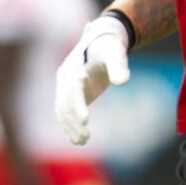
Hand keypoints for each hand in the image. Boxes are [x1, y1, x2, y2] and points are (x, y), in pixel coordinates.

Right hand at [55, 15, 130, 146]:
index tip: (86, 120)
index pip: (72, 89)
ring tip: (82, 142)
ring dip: (70, 127)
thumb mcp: (116, 52)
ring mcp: (64, 87)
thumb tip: (122, 81)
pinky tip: (77, 140)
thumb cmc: (109, 47)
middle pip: (64, 103)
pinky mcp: (70, 95)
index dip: (77, 105)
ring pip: (62, 111)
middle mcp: (64, 78)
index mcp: (73, 67)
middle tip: (86, 138)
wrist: (100, 42)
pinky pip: (65, 113)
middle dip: (74, 121)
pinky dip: (69, 126)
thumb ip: (118, 65)